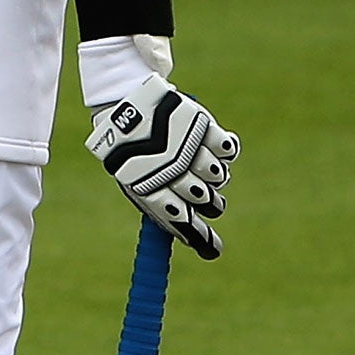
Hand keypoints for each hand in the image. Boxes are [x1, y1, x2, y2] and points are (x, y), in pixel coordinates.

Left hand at [85, 73, 239, 258]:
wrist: (127, 105)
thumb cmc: (134, 153)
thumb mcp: (138, 183)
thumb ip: (163, 209)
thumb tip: (190, 240)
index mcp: (148, 189)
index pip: (181, 220)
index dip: (199, 235)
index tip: (214, 249)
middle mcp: (169, 170)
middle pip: (206, 201)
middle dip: (208, 201)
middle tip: (201, 191)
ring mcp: (187, 147)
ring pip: (218, 177)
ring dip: (213, 174)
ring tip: (198, 162)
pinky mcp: (201, 124)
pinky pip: (228, 151)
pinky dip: (225, 150)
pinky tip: (211, 146)